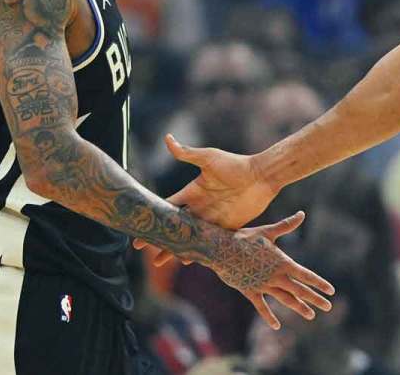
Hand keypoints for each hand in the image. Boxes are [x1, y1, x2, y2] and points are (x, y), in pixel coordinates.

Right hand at [134, 134, 280, 264]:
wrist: (262, 176)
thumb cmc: (236, 165)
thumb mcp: (209, 158)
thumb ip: (187, 153)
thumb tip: (167, 138)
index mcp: (192, 191)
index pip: (168, 206)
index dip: (153, 216)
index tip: (137, 225)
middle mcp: (200, 207)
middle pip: (175, 226)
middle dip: (159, 237)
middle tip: (141, 249)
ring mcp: (212, 218)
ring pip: (190, 237)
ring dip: (175, 248)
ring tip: (160, 261)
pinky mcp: (226, 227)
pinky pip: (209, 242)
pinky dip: (198, 251)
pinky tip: (188, 261)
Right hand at [211, 214, 334, 329]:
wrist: (221, 249)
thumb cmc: (244, 238)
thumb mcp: (267, 231)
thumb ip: (286, 225)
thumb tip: (302, 213)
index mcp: (282, 262)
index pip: (306, 275)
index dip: (319, 283)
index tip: (331, 291)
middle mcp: (276, 276)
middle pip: (300, 290)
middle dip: (315, 299)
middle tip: (328, 307)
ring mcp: (263, 285)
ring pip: (285, 299)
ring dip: (299, 307)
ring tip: (311, 315)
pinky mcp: (250, 291)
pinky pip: (262, 306)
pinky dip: (269, 316)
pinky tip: (277, 326)